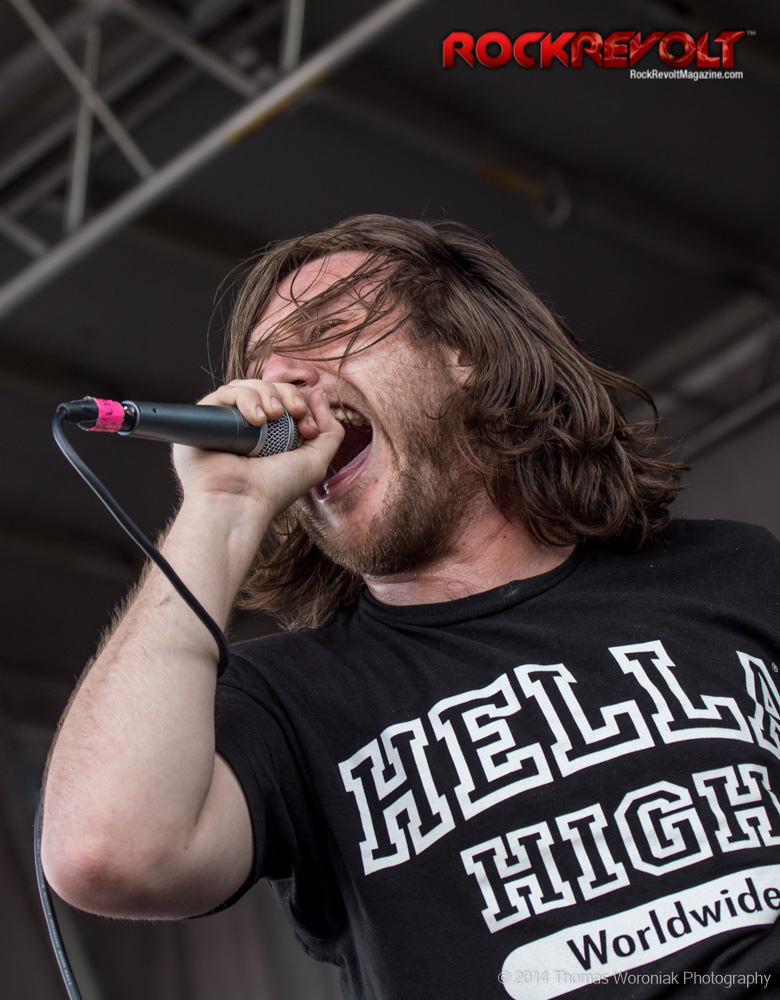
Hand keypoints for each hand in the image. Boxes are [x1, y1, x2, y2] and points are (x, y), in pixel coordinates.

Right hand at [173, 380, 343, 519]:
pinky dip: (245, 398)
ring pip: (247, 386)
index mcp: (269, 435)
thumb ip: (329, 431)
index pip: (284, 400)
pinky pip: (225, 392)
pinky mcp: (204, 419)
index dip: (299, 403)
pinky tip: (256, 419)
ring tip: (271, 418)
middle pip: (268, 388)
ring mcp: (225, 422)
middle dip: (287, 394)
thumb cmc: (274, 490)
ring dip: (267, 394)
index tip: (308, 428)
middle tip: (294, 413)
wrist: (240, 504)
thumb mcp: (315, 462)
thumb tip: (319, 394)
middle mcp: (246, 427)